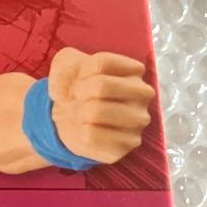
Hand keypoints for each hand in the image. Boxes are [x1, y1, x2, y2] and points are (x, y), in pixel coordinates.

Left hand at [48, 48, 153, 163]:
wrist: (71, 121)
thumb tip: (63, 92)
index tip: (78, 81)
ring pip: (96, 111)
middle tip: (75, 99)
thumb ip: (63, 66)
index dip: (79, 73)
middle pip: (101, 86)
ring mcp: (139, 120)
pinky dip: (77, 131)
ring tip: (79, 114)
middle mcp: (143, 93)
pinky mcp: (128, 143)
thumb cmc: (75, 90)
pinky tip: (83, 130)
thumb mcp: (65, 67)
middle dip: (77, 93)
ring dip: (76, 113)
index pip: (102, 63)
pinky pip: (91, 135)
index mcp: (133, 70)